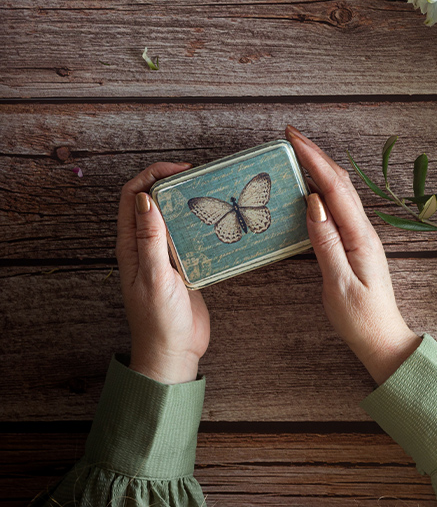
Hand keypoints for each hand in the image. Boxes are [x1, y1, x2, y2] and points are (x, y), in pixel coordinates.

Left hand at [116, 163, 209, 384]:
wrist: (173, 352)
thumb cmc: (158, 320)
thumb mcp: (154, 276)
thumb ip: (150, 238)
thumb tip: (146, 198)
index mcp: (130, 245)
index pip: (133, 196)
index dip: (152, 175)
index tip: (181, 170)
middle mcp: (145, 246)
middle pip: (154, 201)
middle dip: (174, 182)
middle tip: (202, 177)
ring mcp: (165, 256)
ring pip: (173, 217)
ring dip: (190, 203)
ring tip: (214, 194)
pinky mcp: (184, 267)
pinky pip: (190, 237)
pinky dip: (202, 225)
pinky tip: (220, 223)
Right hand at [286, 126, 420, 384]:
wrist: (383, 341)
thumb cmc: (361, 319)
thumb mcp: (339, 284)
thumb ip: (326, 243)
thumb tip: (312, 203)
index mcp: (360, 237)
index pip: (334, 188)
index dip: (314, 159)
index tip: (293, 137)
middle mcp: (363, 231)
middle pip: (339, 183)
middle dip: (316, 155)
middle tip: (289, 136)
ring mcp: (361, 237)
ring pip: (340, 193)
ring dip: (319, 169)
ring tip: (296, 153)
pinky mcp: (356, 246)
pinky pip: (338, 209)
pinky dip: (322, 190)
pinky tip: (309, 190)